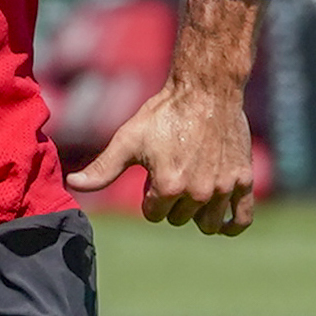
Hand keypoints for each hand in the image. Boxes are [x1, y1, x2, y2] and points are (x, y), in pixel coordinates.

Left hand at [67, 83, 255, 233]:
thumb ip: (103, 168)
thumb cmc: (164, 113)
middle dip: (173, 201)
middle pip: (179, 219)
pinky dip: (231, 225)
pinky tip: (222, 222)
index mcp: (168, 186)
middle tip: (175, 170)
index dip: (150, 195)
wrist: (207, 90)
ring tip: (194, 188)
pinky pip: (241, 219)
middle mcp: (198, 192)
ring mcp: (223, 188)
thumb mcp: (128, 140)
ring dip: (198, 212)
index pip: (153, 215)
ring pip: (207, 224)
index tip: (154, 172)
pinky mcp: (243, 181)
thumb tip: (72, 184)